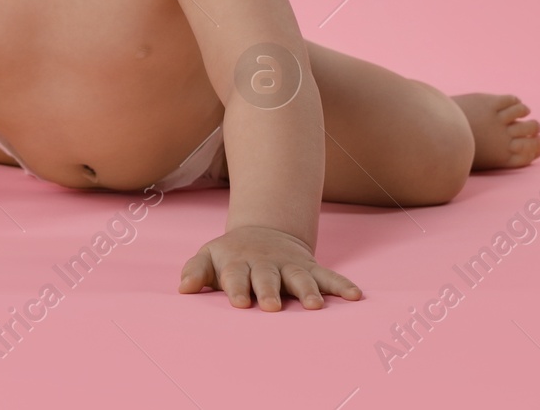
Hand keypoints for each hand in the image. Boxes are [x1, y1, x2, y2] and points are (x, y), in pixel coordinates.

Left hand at [178, 225, 361, 310]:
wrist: (263, 232)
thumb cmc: (230, 256)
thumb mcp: (208, 257)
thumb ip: (195, 271)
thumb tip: (183, 288)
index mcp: (237, 263)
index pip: (235, 275)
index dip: (237, 288)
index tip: (240, 303)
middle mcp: (265, 264)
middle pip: (267, 277)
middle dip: (270, 291)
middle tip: (272, 307)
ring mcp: (289, 265)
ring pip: (299, 277)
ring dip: (307, 290)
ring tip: (315, 306)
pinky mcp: (309, 267)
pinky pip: (328, 276)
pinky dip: (341, 285)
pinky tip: (355, 296)